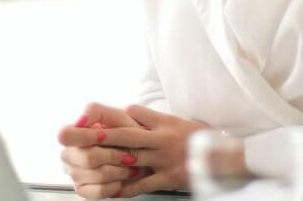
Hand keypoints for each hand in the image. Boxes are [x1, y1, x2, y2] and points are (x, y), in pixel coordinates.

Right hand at [58, 103, 150, 198]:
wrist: (141, 154)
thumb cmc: (128, 132)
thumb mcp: (117, 116)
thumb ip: (96, 112)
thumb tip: (80, 121)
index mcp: (73, 132)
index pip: (65, 135)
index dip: (84, 137)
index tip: (104, 136)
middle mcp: (69, 153)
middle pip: (87, 158)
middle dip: (113, 156)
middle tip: (129, 154)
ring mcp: (74, 172)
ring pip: (96, 175)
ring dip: (119, 171)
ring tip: (130, 166)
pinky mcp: (82, 189)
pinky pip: (98, 191)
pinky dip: (115, 185)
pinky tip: (121, 178)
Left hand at [88, 104, 208, 196]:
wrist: (223, 158)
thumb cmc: (198, 139)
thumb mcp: (178, 122)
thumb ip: (154, 119)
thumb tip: (129, 111)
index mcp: (164, 122)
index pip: (135, 113)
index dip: (115, 115)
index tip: (92, 117)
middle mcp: (161, 138)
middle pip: (125, 134)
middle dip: (100, 135)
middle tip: (79, 134)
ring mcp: (164, 159)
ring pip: (130, 159)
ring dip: (107, 161)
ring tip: (87, 162)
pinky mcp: (168, 178)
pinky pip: (143, 184)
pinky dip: (126, 189)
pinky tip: (112, 191)